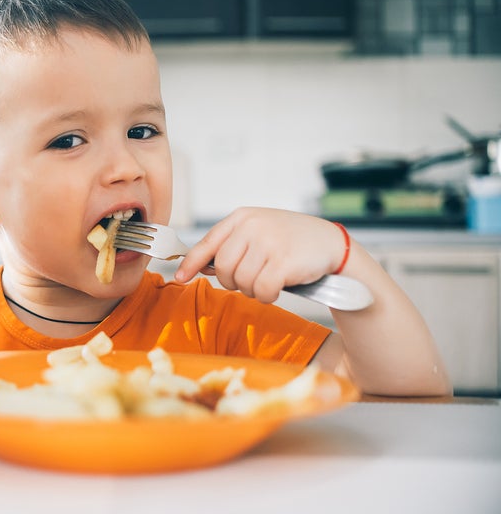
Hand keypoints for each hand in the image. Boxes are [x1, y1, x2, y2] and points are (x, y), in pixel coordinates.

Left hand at [174, 207, 345, 303]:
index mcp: (242, 217)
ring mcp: (268, 242)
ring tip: (269, 279)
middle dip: (233, 281)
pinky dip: (267, 296)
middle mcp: (252, 226)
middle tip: (252, 279)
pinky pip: (261, 291)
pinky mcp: (283, 261)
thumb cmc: (292, 241)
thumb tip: (199, 267)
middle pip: (222, 268)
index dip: (190, 263)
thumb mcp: (259, 233)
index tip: (180, 278)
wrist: (332, 244)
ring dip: (253, 290)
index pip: (207, 243)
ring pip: (241, 282)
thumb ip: (232, 245)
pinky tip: (279, 287)